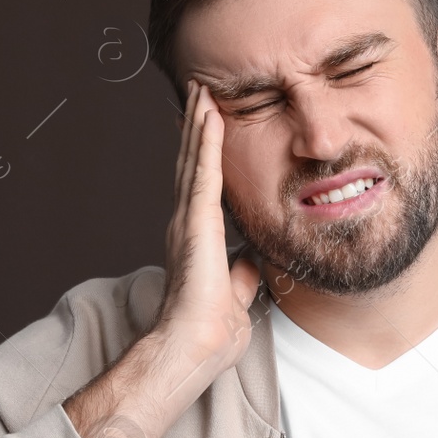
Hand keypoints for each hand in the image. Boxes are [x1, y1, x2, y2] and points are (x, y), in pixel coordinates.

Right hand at [153, 79, 261, 371]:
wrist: (194, 347)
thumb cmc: (211, 332)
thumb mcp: (236, 294)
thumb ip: (242, 274)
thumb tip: (252, 261)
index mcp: (196, 238)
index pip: (201, 185)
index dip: (203, 153)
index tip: (207, 124)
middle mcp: (185, 223)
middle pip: (192, 163)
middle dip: (196, 126)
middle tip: (198, 91)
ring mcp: (187, 220)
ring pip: (193, 159)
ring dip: (198, 123)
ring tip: (201, 91)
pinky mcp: (195, 221)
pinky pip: (203, 172)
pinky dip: (205, 141)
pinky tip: (208, 115)